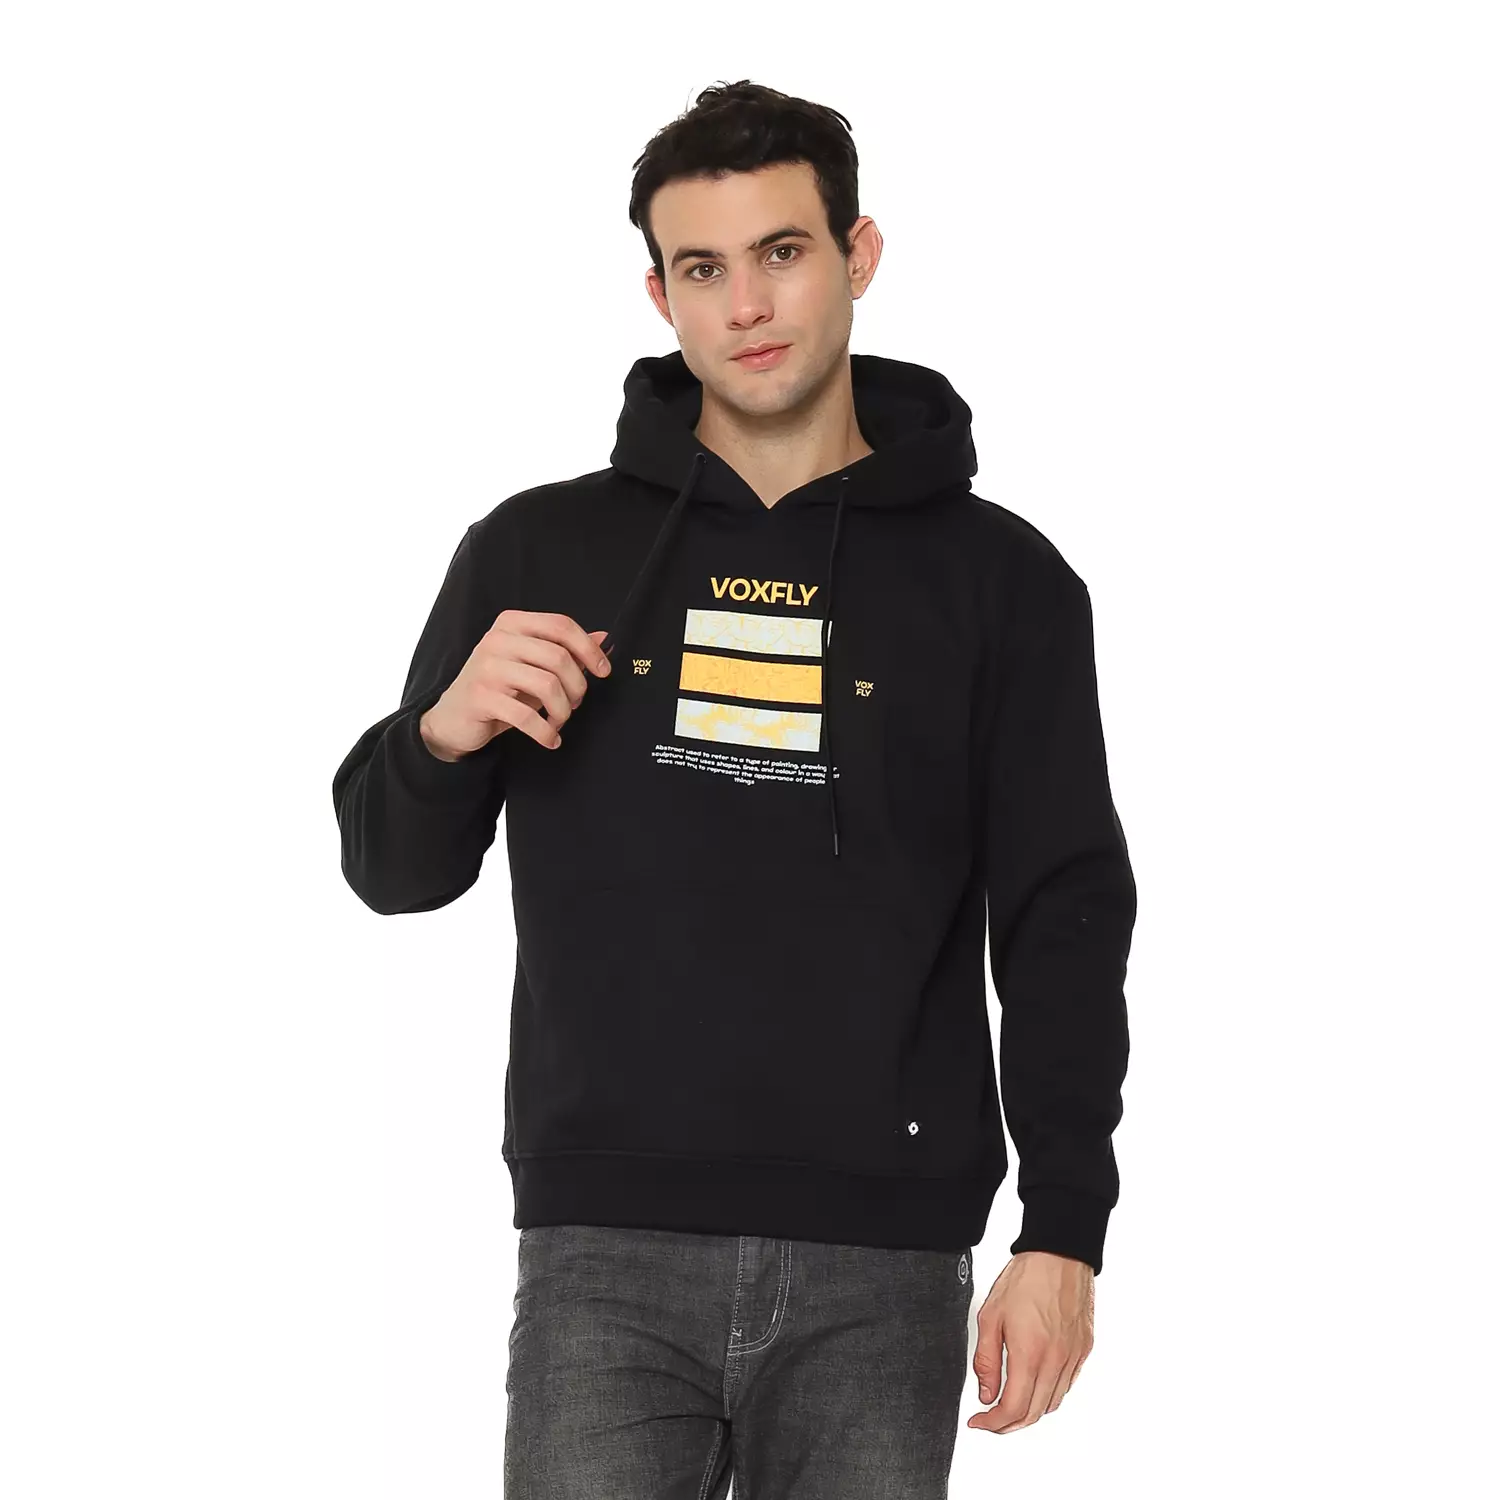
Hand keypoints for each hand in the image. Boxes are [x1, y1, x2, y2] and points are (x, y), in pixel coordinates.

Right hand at [421, 610, 611, 757]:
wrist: (453, 718)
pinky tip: (550, 739)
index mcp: (512, 624)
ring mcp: (487, 667)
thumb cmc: (498, 689)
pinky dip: (545, 732)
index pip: (561, 625)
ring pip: (548, 685)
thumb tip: (604, 638)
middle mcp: (497, 640)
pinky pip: (527, 716)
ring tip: (559, 721)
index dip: (588, 649)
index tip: (603, 670)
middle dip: (577, 686)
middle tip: (574, 704)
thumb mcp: (532, 665)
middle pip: (559, 657)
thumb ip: (566, 650)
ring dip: (562, 711)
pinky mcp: (481, 697)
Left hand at [966, 1250, 1094, 1434]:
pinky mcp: (1084, 1350)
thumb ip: (987, 1360)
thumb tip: (987, 1394)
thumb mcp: (990, 1316)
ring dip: (1030, 1412)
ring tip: (1010, 1404)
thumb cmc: (1026, 1278)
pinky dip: (1048, 1394)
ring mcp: (1073, 1358)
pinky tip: (1034, 1384)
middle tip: (991, 1420)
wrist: (1060, 1254)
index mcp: (1030, 1354)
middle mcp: (1056, 1362)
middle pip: (1034, 1414)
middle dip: (1009, 1425)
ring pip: (1052, 1403)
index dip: (993, 1423)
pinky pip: (1067, 1385)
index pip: (1013, 1409)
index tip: (980, 1422)